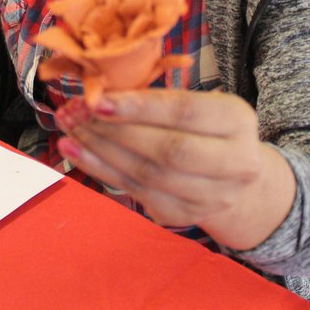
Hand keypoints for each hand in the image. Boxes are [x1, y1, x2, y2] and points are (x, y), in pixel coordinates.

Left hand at [55, 89, 295, 249]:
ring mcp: (211, 196)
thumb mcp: (200, 105)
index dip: (139, 106)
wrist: (238, 179)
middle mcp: (234, 163)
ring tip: (70, 129)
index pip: (185, 112)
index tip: (99, 99)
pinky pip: (136, 192)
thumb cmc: (208, 129)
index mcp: (237, 120)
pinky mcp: (186, 215)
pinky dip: (101, 171)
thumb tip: (100, 94)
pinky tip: (76, 152)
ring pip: (148, 174)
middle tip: (77, 113)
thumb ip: (159, 101)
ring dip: (101, 151)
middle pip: (168, 149)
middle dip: (116, 132)